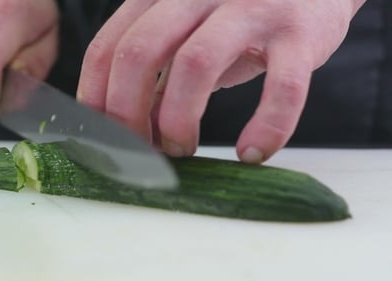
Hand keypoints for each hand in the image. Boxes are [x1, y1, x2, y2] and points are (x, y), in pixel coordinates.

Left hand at [77, 0, 365, 162]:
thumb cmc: (240, 17)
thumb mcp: (187, 36)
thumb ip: (156, 75)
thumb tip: (129, 127)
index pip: (106, 48)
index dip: (96, 100)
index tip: (103, 138)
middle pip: (138, 54)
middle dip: (126, 115)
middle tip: (139, 150)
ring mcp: (250, 8)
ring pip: (195, 65)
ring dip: (178, 121)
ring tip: (181, 149)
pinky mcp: (299, 32)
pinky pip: (281, 88)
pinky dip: (266, 128)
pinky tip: (252, 152)